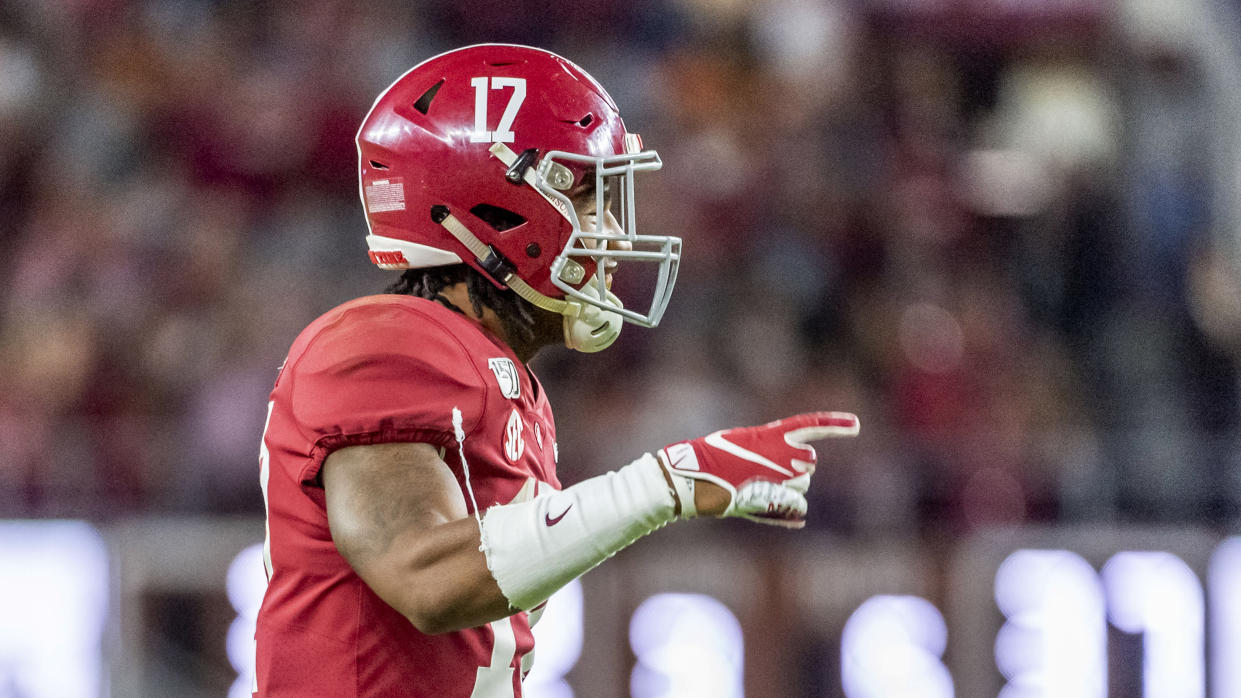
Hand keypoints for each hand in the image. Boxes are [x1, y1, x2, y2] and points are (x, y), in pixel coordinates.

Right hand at [656, 412, 859, 527]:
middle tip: (768, 473)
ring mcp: (778, 475)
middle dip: (796, 471)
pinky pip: (797, 506)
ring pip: (802, 485)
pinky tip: (764, 502)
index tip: (857, 425)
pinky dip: (787, 509)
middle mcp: (781, 452)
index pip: (811, 425)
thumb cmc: (712, 462)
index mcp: (771, 434)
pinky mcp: (773, 495)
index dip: (835, 425)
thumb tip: (801, 515)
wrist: (692, 477)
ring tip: (756, 486)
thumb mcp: (742, 454)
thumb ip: (770, 470)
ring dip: (787, 489)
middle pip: (808, 463)